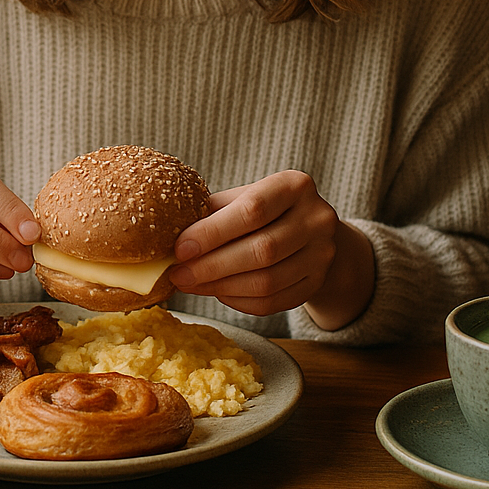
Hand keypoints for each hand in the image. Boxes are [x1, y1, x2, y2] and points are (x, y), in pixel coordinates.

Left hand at [168, 170, 374, 329]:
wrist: (310, 232)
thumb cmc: (265, 212)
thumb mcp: (243, 199)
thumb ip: (211, 213)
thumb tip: (165, 238)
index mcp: (295, 186)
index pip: (253, 210)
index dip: (213, 232)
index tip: (180, 249)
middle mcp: (317, 218)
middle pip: (262, 250)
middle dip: (212, 266)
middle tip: (178, 275)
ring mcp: (323, 254)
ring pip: (267, 281)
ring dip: (221, 287)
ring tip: (191, 284)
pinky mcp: (317, 283)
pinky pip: (273, 302)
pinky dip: (238, 301)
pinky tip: (217, 292)